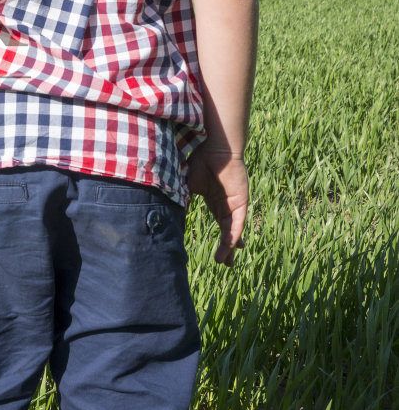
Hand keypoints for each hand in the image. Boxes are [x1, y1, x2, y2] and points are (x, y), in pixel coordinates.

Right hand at [186, 147, 248, 265]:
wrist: (213, 146)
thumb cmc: (199, 160)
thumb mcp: (186, 186)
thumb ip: (180, 200)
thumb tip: (168, 215)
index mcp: (214, 200)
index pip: (218, 222)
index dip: (218, 238)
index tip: (217, 253)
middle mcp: (226, 203)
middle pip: (228, 230)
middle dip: (228, 248)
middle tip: (227, 263)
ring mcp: (234, 203)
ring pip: (233, 230)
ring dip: (229, 246)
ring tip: (226, 262)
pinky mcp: (241, 201)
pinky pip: (237, 222)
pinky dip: (234, 235)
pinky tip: (231, 246)